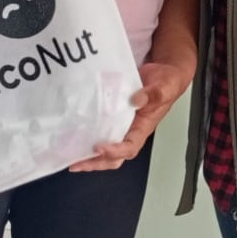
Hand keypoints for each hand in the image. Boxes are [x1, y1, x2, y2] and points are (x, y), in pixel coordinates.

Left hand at [69, 60, 192, 171]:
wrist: (163, 73)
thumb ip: (153, 94)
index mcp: (143, 128)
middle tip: (77, 164)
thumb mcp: (164, 86)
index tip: (100, 147)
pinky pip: (99, 129)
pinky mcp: (111, 114)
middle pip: (114, 157)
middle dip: (96, 163)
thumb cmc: (166, 83)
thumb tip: (135, 100)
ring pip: (104, 148)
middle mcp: (130, 130)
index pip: (130, 147)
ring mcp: (120, 124)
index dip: (115, 151)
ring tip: (69, 157)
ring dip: (88, 155)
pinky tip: (72, 136)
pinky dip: (85, 136)